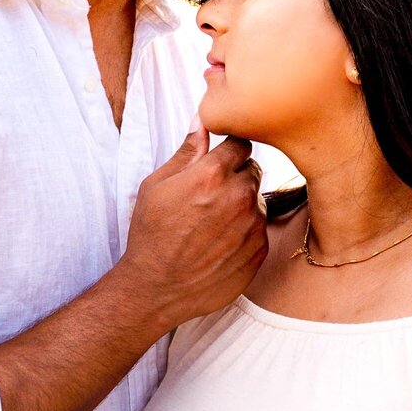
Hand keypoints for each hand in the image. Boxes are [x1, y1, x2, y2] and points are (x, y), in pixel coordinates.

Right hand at [118, 125, 266, 331]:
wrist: (156, 288)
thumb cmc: (151, 234)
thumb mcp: (156, 186)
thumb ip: (186, 151)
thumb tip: (202, 121)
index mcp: (212, 174)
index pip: (240, 143)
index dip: (229, 151)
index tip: (218, 162)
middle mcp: (238, 196)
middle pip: (253, 170)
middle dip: (236, 177)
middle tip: (210, 197)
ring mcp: (253, 225)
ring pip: (257, 200)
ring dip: (241, 205)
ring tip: (212, 225)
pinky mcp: (260, 249)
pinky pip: (260, 229)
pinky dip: (245, 231)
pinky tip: (220, 243)